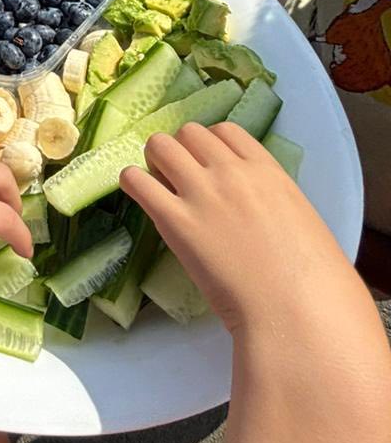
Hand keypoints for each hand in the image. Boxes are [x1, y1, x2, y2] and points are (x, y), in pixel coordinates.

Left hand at [121, 122, 367, 342]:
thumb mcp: (300, 220)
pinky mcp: (174, 221)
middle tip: (178, 177)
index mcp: (266, 170)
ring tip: (157, 184)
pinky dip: (132, 182)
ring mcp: (201, 193)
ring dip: (154, 160)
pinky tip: (138, 195)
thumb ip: (271, 201)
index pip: (225, 131)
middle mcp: (230, 172)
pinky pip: (136, 180)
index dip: (209, 144)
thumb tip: (253, 207)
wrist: (294, 311)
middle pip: (189, 133)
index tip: (205, 162)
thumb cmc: (311, 280)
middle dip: (181, 150)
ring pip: (160, 146)